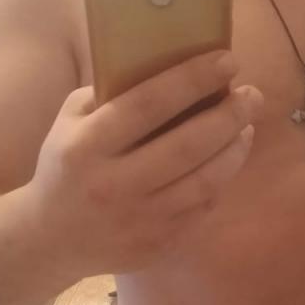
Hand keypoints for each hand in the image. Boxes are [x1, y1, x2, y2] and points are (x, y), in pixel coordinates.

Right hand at [25, 50, 261, 277]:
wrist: (52, 239)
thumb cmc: (66, 168)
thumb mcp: (69, 123)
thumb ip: (109, 96)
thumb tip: (167, 67)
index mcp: (88, 146)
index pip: (148, 104)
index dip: (192, 80)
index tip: (226, 61)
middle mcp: (115, 185)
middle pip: (187, 145)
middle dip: (228, 116)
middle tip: (253, 94)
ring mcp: (140, 219)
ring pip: (204, 181)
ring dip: (235, 150)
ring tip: (248, 125)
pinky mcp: (159, 244)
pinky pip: (202, 208)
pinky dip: (221, 181)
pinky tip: (229, 159)